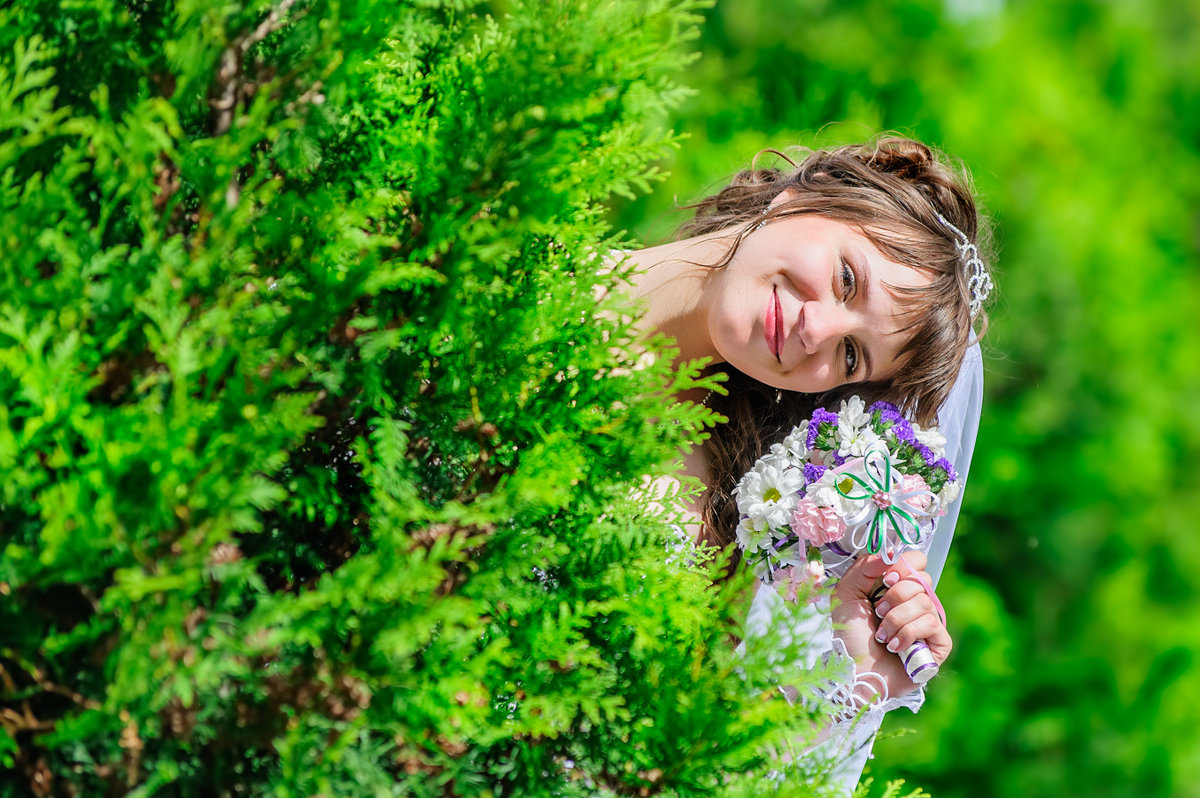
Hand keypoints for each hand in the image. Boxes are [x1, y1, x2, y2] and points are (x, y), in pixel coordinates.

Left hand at [830, 551, 951, 699]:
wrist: (854, 671)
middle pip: (921, 579)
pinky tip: (895, 648)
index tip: (885, 579)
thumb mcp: (847, 593)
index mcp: (897, 587)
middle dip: (894, 596)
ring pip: (924, 602)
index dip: (903, 565)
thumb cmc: (850, 636)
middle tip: (878, 613)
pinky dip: (907, 634)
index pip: (917, 560)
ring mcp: (930, 622)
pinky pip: (932, 623)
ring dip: (895, 620)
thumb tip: (891, 552)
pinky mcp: (939, 643)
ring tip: (882, 636)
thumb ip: (864, 567)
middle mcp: (916, 602)